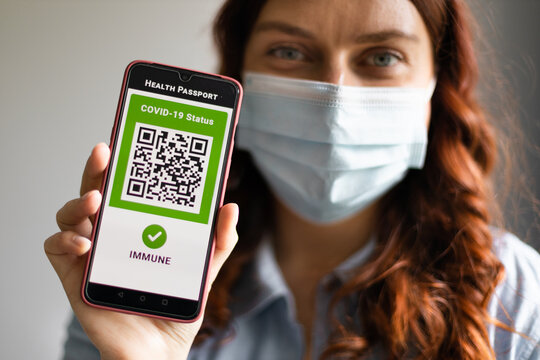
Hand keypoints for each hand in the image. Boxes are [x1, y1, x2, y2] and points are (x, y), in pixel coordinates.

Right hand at [44, 143, 238, 359]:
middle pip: (96, 192)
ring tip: (95, 200)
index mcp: (138, 227)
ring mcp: (91, 254)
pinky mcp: (75, 276)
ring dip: (78, 201)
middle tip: (104, 153)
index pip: (127, 190)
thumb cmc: (176, 305)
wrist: (159, 349)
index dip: (125, 166)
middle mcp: (112, 235)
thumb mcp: (203, 268)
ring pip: (71, 214)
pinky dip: (64, 239)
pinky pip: (56, 248)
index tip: (131, 143)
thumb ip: (217, 240)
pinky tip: (83, 243)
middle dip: (97, 169)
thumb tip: (230, 208)